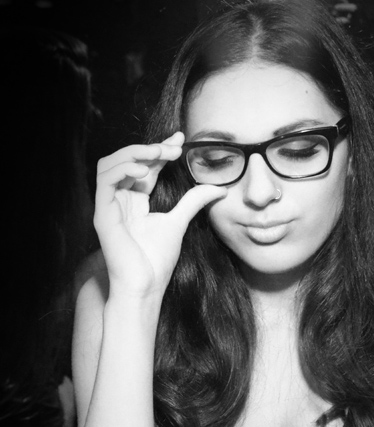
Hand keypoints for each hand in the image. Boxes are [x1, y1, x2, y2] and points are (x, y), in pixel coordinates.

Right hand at [94, 131, 226, 298]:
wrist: (145, 286)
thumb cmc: (157, 261)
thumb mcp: (179, 222)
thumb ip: (194, 202)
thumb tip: (219, 187)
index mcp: (135, 200)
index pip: (145, 165)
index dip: (161, 149)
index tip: (181, 140)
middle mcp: (119, 199)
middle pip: (128, 160)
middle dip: (151, 148)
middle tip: (174, 147)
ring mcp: (108, 206)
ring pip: (110, 163)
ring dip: (134, 152)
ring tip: (158, 154)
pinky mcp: (102, 213)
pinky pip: (104, 179)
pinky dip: (122, 168)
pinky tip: (144, 168)